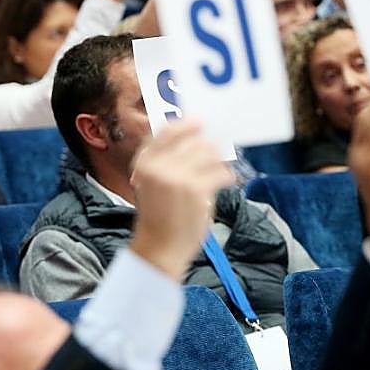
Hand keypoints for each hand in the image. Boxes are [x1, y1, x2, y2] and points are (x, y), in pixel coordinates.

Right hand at [129, 120, 234, 278]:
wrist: (160, 247)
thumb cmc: (158, 216)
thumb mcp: (149, 184)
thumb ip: (164, 161)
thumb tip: (194, 139)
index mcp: (143, 163)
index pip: (166, 132)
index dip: (185, 125)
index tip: (199, 122)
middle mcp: (158, 166)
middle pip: (193, 140)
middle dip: (206, 148)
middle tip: (214, 155)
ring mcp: (177, 177)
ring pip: (209, 153)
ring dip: (217, 162)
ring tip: (216, 174)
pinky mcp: (197, 189)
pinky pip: (220, 172)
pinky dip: (226, 177)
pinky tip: (224, 183)